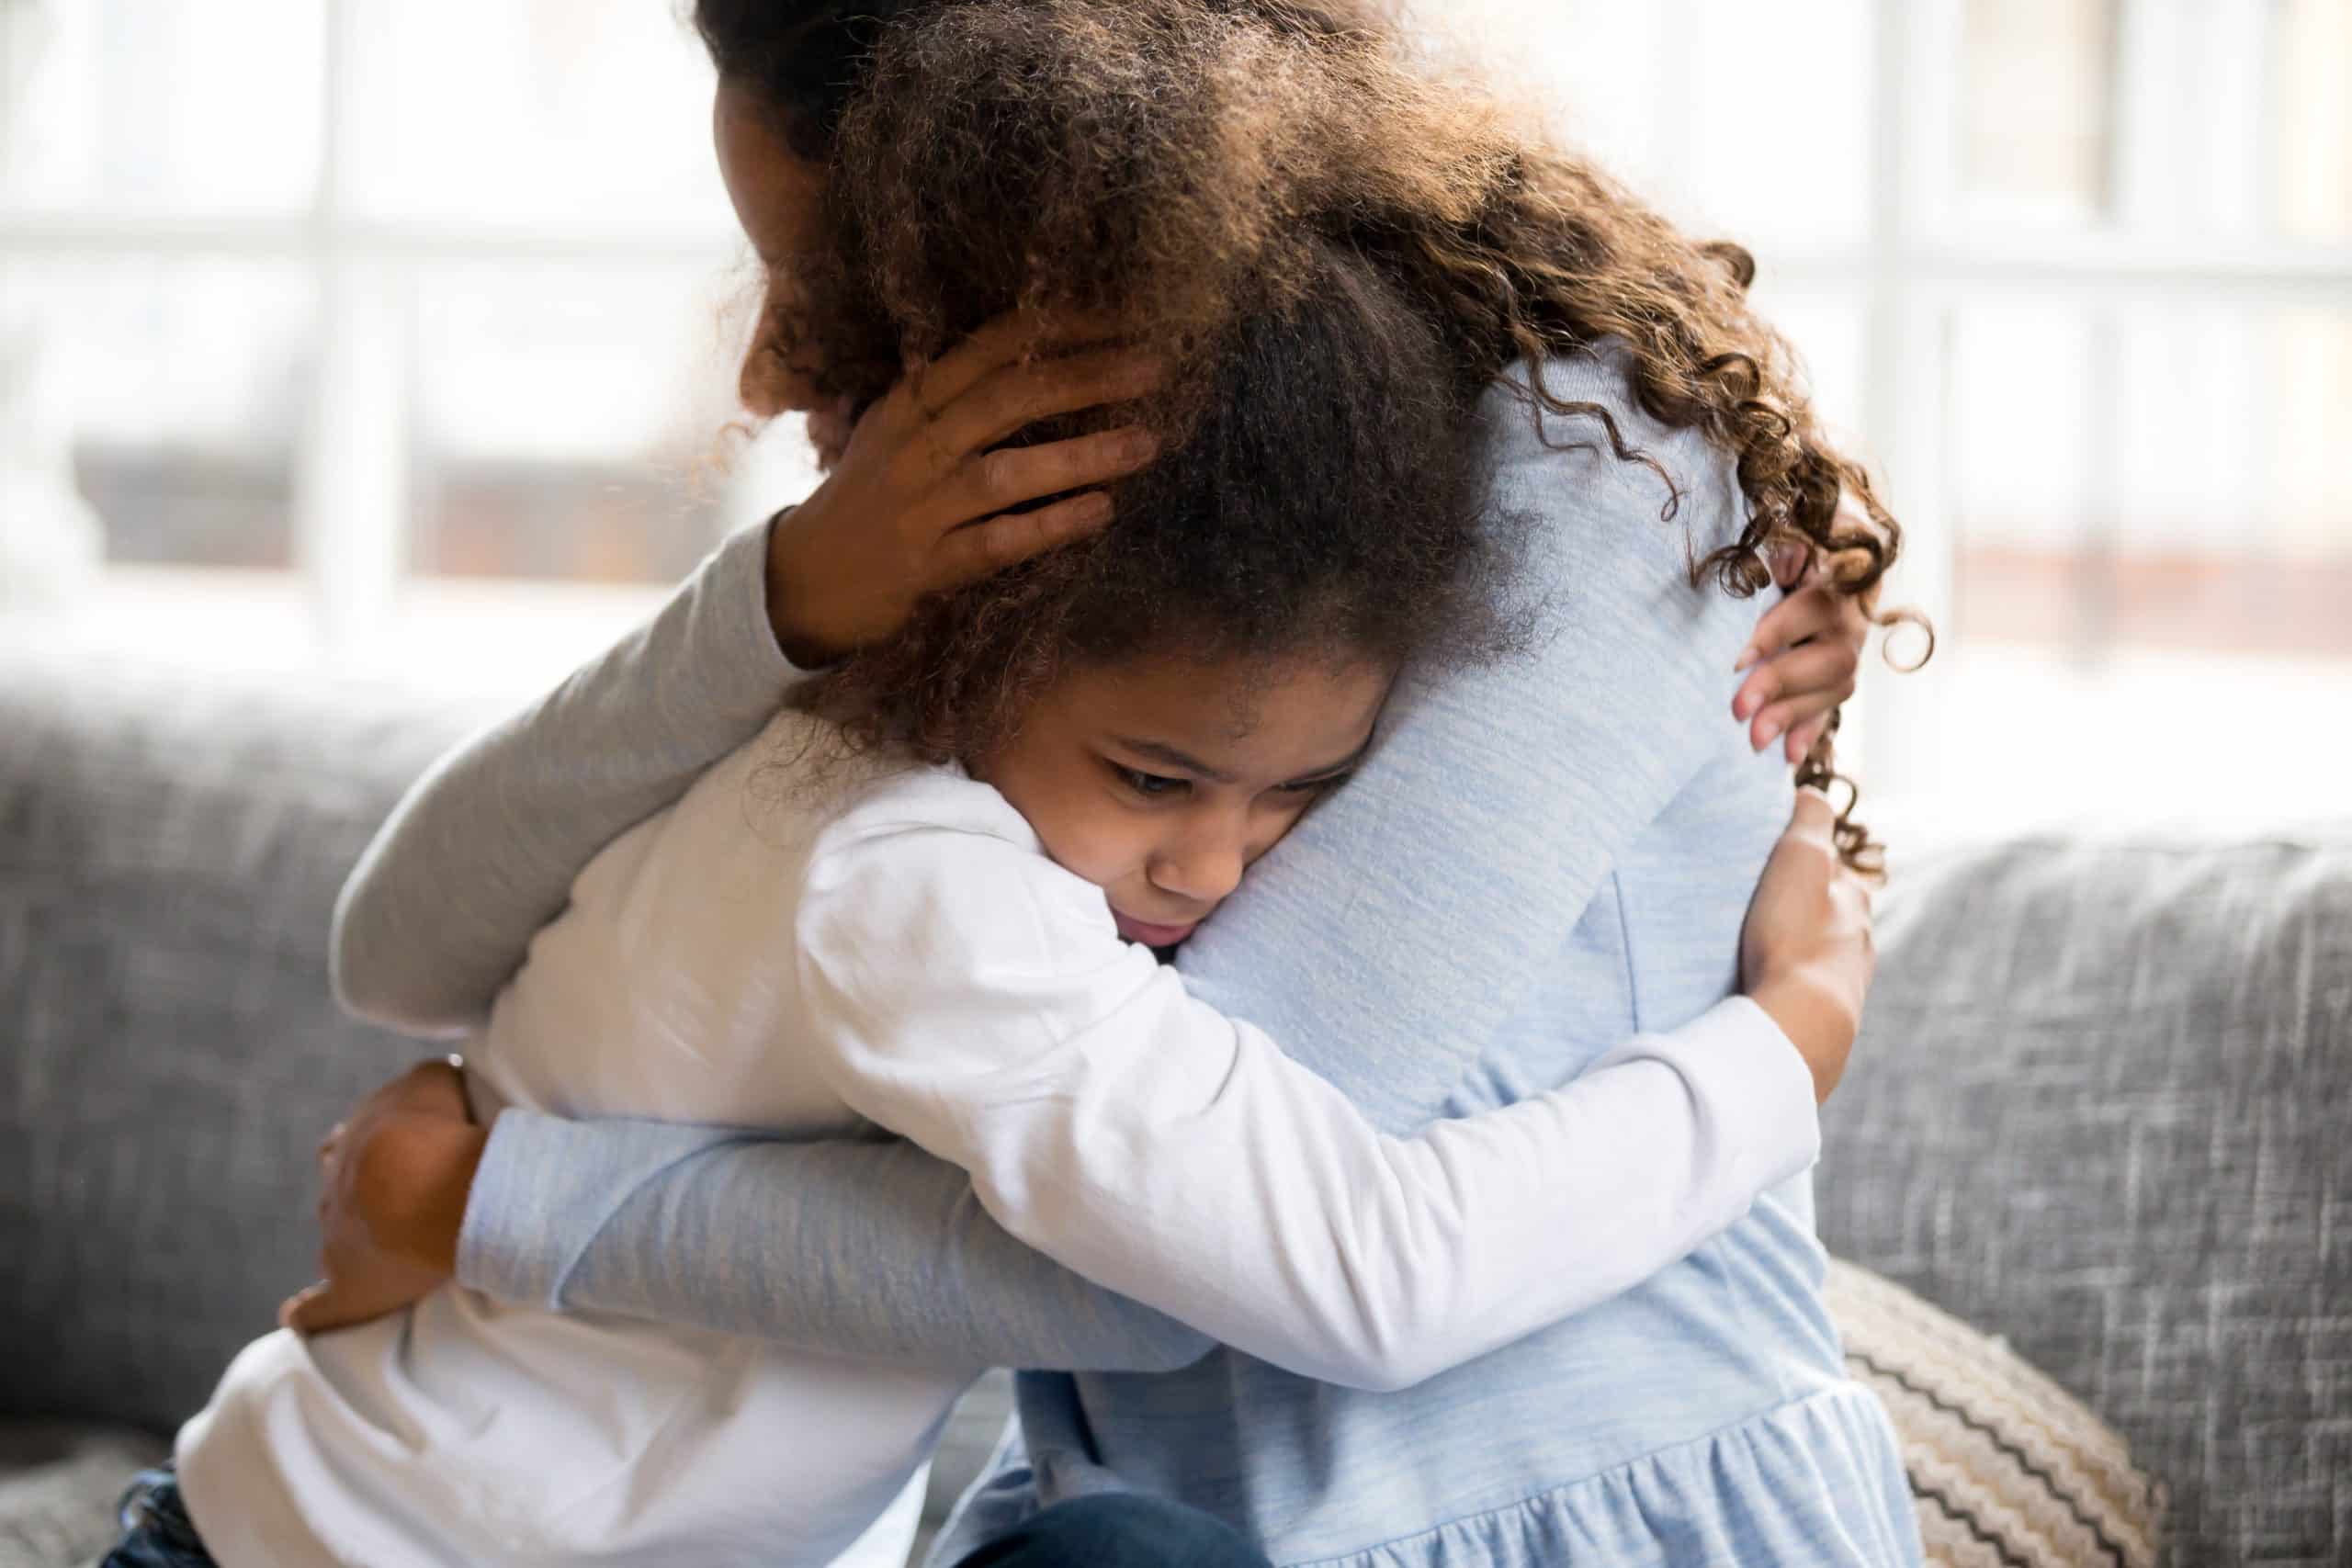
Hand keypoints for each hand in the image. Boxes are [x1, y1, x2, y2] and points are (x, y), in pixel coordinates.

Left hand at [279, 1058, 486, 1335]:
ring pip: (333, 1241)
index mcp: (356, 1144)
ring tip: (379, 1255)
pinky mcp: (349, 1289)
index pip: (349, 1146)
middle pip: (337, 1193)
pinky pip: (320, 1309)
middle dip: (357, 1197)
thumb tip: (435, 1081)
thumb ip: (426, 1084)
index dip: (369, 1152)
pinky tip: (296, 1317)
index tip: (386, 1158)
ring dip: (349, 1245)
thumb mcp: (434, 1084)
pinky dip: (309, 1314)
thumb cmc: (433, 1132)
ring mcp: (337, 1241)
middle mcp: (337, 1190)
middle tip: (389, 1205)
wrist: (417, 1184)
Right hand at [764, 312, 1164, 665]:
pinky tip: (1102, 511)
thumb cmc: (869, 499)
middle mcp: (913, 446)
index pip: (992, 345)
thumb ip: (958, 398)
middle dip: (1087, 376)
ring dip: (1082, 454)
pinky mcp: (928, 567)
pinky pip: (998, 541)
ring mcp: (919, 508)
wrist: (804, 581)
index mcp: (910, 402)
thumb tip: (1051, 359)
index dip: (1061, 326)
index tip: (1126, 315)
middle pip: (1007, 397)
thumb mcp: (899, 432)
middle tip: (1156, 367)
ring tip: (1147, 442)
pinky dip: (1052, 525)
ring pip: (1006, 471)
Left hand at [1730, 535, 1872, 761]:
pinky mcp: (1841, 673)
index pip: (1813, 609)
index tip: (1738, 660)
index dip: (1776, 635)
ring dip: (1793, 716)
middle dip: (1781, 685)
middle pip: (1830, 658)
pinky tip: (1788, 756)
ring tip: (1753, 740)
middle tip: (1736, 709)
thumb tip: (1783, 562)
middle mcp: (1854, 617)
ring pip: (1836, 687)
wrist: (1835, 545)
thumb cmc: (1798, 537)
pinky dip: (1809, 730)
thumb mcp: (1794, 531)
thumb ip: (1788, 546)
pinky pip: (1832, 706)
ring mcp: (1852, 647)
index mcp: (1842, 577)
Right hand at [1739, 789, 1875, 1103]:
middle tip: (1762, 910)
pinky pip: (1809, 994)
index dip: (1807, 863)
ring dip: (1798, 951)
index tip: (1776, 865)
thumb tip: (1813, 791)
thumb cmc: (1796, 937)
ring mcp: (1848, 986)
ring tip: (1762, 952)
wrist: (1801, 1025)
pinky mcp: (1829, 1023)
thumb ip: (1809, 821)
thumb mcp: (1801, 860)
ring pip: (1824, 957)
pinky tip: (1770, 990)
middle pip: (1833, 917)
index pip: (1836, 871)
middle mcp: (1860, 942)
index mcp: (1856, 902)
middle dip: (1804, 911)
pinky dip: (1792, 985)